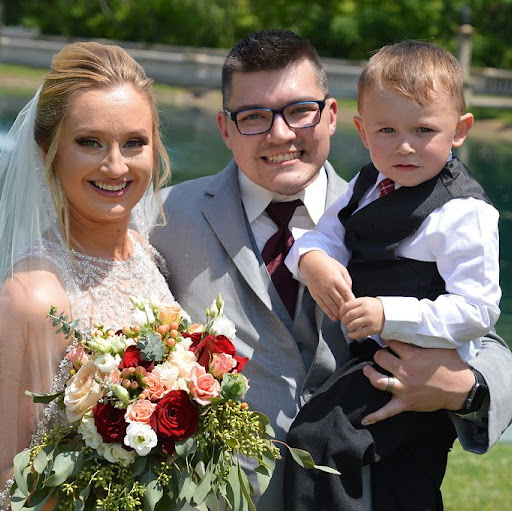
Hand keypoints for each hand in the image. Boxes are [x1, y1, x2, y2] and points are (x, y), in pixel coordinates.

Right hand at [299, 250, 354, 320]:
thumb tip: (350, 293)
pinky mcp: (316, 295)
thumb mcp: (341, 269)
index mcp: (337, 280)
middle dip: (346, 310)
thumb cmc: (328, 265)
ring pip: (331, 306)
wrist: (311, 263)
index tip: (356, 307)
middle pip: (339, 302)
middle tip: (351, 316)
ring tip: (343, 319)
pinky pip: (323, 306)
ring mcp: (321, 291)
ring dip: (338, 314)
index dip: (351, 302)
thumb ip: (347, 281)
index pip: (346, 294)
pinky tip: (333, 317)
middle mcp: (329, 287)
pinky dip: (328, 313)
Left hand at [339, 297, 383, 338]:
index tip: (341, 314)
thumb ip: (355, 304)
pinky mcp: (373, 329)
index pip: (346, 306)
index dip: (341, 311)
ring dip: (348, 327)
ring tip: (350, 327)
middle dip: (344, 320)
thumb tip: (342, 311)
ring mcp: (369, 320)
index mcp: (363, 301)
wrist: (390, 314)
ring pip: (352, 325)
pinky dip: (352, 335)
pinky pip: (359, 334)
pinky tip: (351, 334)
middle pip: (348, 316)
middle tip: (345, 321)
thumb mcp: (365, 300)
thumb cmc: (375, 307)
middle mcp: (366, 310)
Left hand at [360, 339, 474, 424]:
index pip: (391, 342)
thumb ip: (422, 337)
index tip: (387, 338)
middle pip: (380, 358)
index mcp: (413, 356)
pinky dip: (375, 416)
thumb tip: (411, 324)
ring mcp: (404, 389)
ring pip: (378, 380)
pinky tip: (364, 420)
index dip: (388, 339)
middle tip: (382, 354)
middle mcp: (405, 371)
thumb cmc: (450, 365)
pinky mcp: (405, 403)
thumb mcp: (439, 346)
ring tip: (368, 370)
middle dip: (379, 354)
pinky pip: (387, 411)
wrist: (462, 390)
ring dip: (370, 374)